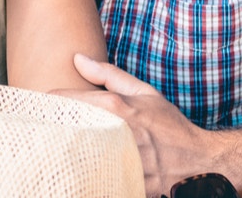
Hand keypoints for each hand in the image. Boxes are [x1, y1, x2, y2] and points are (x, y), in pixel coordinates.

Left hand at [54, 54, 221, 197]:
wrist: (198, 163)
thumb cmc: (169, 126)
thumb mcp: (144, 93)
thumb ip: (108, 75)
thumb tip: (77, 58)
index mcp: (117, 107)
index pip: (65, 100)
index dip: (49, 101)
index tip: (42, 105)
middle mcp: (114, 133)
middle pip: (63, 129)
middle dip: (53, 126)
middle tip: (45, 126)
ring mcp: (117, 161)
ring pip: (73, 155)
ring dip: (65, 150)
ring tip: (59, 147)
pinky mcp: (121, 183)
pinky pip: (90, 178)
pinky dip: (83, 172)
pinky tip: (80, 168)